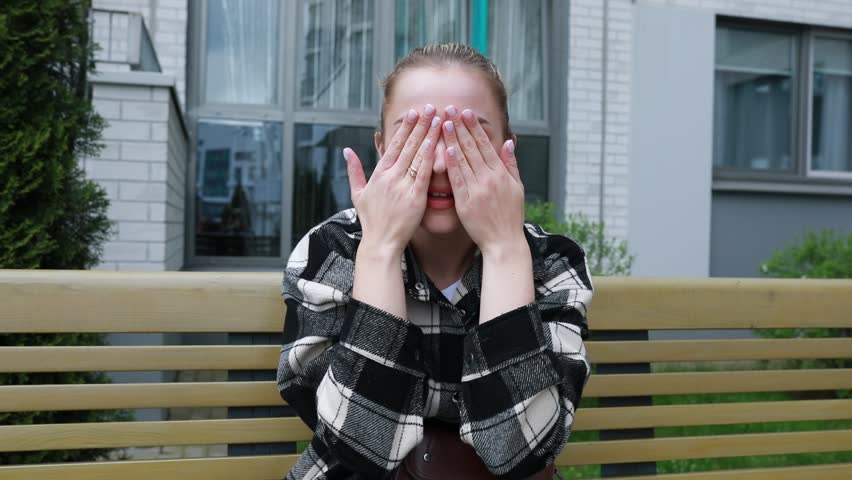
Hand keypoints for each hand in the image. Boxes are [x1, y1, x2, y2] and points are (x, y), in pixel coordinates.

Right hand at [344, 104, 441, 253]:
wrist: (380, 242)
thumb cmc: (371, 220)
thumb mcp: (357, 193)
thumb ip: (353, 170)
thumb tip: (346, 151)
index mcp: (379, 173)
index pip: (394, 144)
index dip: (405, 127)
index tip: (413, 113)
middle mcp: (390, 176)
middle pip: (407, 145)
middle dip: (419, 125)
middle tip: (428, 107)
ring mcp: (403, 185)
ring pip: (417, 155)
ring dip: (428, 135)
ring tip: (437, 119)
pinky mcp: (415, 197)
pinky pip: (423, 173)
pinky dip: (429, 157)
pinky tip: (436, 144)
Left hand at [442, 106, 525, 256]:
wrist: (503, 242)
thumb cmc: (510, 216)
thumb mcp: (517, 188)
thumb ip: (511, 164)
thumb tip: (508, 143)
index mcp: (501, 173)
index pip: (485, 144)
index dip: (474, 127)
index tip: (465, 112)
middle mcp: (489, 178)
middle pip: (472, 148)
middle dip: (460, 127)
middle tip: (449, 109)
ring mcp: (477, 190)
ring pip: (463, 160)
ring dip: (452, 140)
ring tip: (443, 123)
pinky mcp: (466, 202)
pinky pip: (457, 180)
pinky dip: (452, 165)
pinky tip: (445, 151)